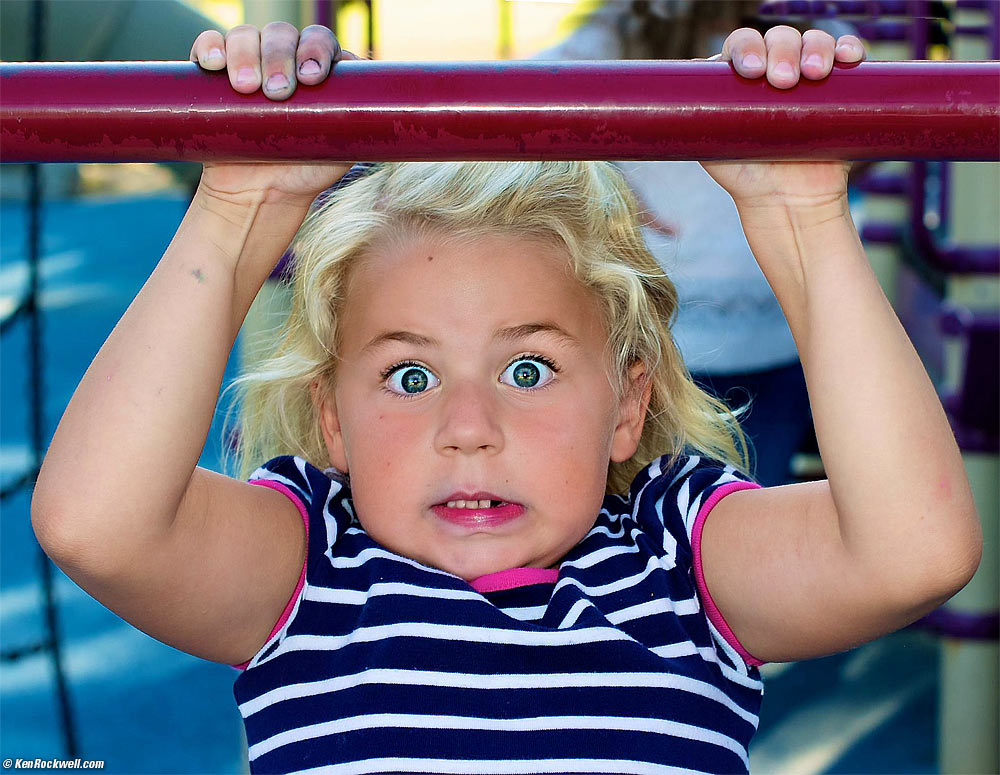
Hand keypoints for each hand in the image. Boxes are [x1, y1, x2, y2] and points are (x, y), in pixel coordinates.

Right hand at [189, 23, 357, 203]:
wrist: (263, 193)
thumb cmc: (307, 168)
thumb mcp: (343, 149)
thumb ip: (362, 127)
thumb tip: (388, 113)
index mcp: (318, 66)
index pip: (320, 42)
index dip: (317, 51)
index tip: (312, 78)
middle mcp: (284, 57)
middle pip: (282, 35)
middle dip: (280, 58)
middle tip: (277, 93)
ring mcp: (249, 62)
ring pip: (246, 35)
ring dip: (246, 55)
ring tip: (247, 88)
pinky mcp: (215, 75)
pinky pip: (209, 45)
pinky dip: (209, 46)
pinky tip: (211, 62)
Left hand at [701, 26, 865, 210]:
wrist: (786, 201)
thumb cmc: (744, 174)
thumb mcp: (710, 145)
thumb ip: (694, 121)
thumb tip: (668, 99)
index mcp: (741, 76)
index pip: (742, 45)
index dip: (746, 48)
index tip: (750, 72)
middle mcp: (775, 69)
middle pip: (779, 38)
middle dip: (781, 51)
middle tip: (783, 81)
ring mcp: (809, 76)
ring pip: (814, 42)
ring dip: (816, 47)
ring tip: (814, 74)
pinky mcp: (842, 88)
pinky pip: (850, 57)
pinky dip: (851, 49)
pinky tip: (849, 57)